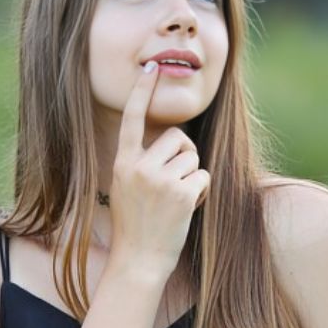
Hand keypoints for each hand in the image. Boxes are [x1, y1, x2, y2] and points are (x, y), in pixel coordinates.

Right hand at [108, 61, 209, 276]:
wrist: (138, 260)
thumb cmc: (136, 224)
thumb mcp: (126, 187)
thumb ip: (141, 162)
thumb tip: (171, 139)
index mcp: (123, 162)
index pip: (133, 119)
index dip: (142, 91)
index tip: (151, 68)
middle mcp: (140, 167)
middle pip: (178, 137)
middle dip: (185, 154)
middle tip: (177, 178)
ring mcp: (161, 180)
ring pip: (193, 157)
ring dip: (193, 175)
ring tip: (178, 198)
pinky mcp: (182, 193)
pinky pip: (204, 177)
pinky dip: (201, 191)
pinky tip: (187, 208)